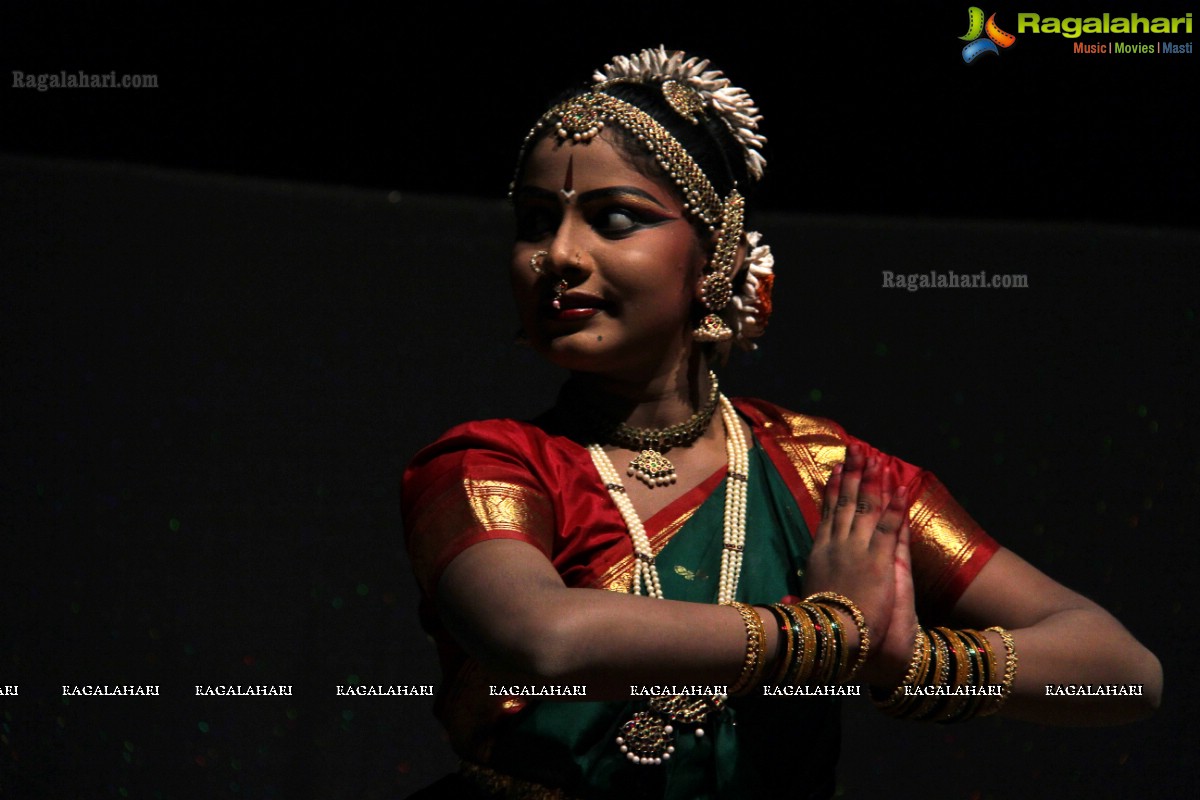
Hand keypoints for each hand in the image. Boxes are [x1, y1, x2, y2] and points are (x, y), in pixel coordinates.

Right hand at [802, 445, 915, 684]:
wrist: (834, 637)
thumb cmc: (818, 626)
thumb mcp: (803, 607)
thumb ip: (796, 600)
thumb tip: (783, 601)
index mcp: (819, 553)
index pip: (828, 513)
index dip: (834, 489)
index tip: (837, 468)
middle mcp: (837, 544)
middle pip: (847, 502)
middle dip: (854, 474)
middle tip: (858, 449)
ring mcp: (858, 549)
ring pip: (867, 507)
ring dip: (873, 481)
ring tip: (878, 458)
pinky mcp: (880, 559)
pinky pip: (890, 526)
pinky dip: (896, 505)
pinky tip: (902, 486)